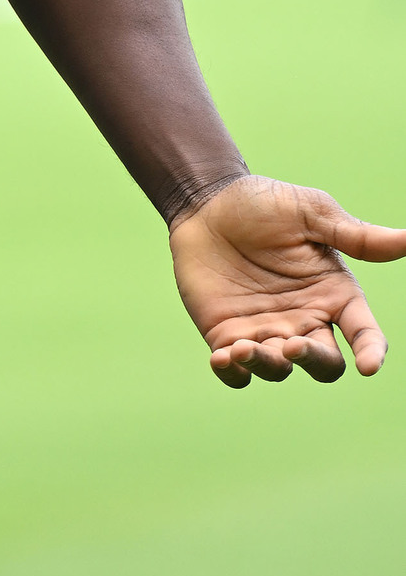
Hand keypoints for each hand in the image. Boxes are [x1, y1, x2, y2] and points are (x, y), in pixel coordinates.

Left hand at [169, 175, 405, 387]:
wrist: (205, 202)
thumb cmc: (262, 203)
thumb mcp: (310, 212)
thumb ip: (355, 235)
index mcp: (333, 294)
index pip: (363, 333)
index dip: (371, 351)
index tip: (368, 364)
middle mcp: (305, 320)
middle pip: (325, 364)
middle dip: (313, 361)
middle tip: (292, 346)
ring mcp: (267, 332)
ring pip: (280, 370)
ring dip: (267, 365)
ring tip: (243, 347)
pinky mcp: (229, 337)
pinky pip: (237, 372)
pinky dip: (233, 373)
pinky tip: (222, 358)